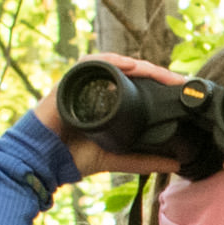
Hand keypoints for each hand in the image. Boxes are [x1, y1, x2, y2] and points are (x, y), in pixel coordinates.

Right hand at [49, 56, 168, 182]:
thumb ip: (144, 161)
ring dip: (139, 66)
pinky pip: (90, 63)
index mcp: (109, 101)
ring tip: (159, 73)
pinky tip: (127, 65)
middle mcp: (98, 88)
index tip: (181, 88)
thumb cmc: (72, 156)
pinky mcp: (70, 81)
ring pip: (115, 64)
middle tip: (177, 80)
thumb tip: (176, 163)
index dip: (159, 83)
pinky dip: (110, 61)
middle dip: (155, 73)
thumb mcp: (116, 158)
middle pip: (130, 71)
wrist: (43, 161)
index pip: (137, 84)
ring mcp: (83, 83)